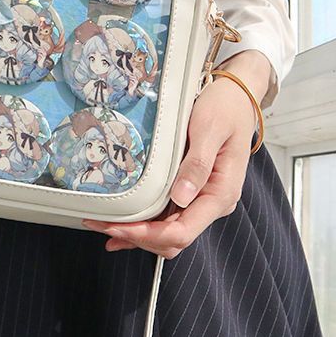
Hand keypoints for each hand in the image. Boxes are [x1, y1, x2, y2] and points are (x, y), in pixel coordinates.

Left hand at [83, 50, 269, 256]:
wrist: (236, 97)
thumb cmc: (225, 109)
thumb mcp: (210, 130)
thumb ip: (198, 164)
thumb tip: (181, 197)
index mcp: (220, 194)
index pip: (182, 231)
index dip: (148, 234)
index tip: (118, 227)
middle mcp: (211, 203)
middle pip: (171, 238)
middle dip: (135, 236)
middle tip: (99, 224)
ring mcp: (200, 198)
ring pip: (167, 232)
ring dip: (136, 233)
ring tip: (101, 226)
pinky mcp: (189, 190)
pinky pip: (166, 216)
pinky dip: (143, 225)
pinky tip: (120, 228)